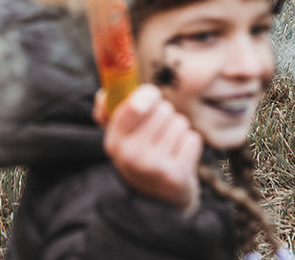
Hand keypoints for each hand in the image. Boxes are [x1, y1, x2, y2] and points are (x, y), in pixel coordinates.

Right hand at [96, 85, 200, 210]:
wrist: (159, 199)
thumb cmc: (140, 154)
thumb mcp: (120, 137)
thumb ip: (108, 110)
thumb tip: (102, 96)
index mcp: (114, 142)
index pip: (134, 104)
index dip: (148, 95)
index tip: (152, 96)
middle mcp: (130, 154)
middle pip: (163, 110)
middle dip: (166, 115)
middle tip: (160, 131)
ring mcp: (153, 166)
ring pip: (179, 123)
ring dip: (178, 130)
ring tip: (170, 146)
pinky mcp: (176, 175)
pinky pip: (192, 139)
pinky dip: (190, 145)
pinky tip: (180, 156)